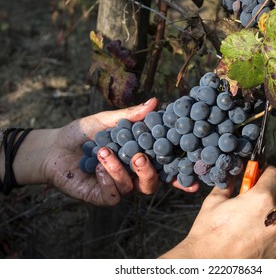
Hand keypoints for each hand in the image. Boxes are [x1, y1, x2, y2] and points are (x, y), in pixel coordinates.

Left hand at [6, 98, 197, 205]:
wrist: (55, 147)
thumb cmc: (84, 134)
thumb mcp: (108, 120)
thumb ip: (131, 115)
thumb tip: (156, 101)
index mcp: (139, 158)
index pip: (164, 167)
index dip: (181, 173)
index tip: (195, 176)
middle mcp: (133, 176)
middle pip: (154, 183)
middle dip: (150, 171)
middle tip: (140, 156)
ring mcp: (119, 188)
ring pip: (134, 187)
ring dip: (120, 169)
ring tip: (103, 152)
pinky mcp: (102, 197)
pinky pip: (113, 194)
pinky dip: (107, 178)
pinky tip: (95, 165)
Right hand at [160, 166, 275, 257]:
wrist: (206, 263)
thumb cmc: (208, 234)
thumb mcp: (213, 203)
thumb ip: (227, 186)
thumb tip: (231, 178)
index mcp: (261, 200)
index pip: (274, 175)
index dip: (265, 171)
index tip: (259, 174)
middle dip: (269, 193)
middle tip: (253, 197)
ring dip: (270, 214)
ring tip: (250, 220)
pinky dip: (268, 234)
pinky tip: (252, 236)